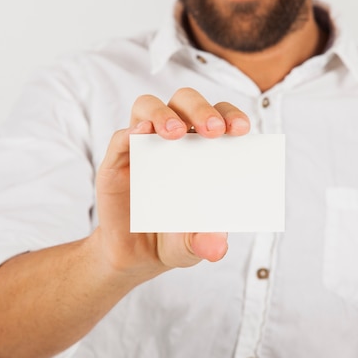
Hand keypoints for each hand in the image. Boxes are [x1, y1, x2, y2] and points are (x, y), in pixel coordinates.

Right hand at [92, 87, 250, 278]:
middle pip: (185, 102)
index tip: (240, 130)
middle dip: (200, 109)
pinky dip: (130, 133)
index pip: (219, 117)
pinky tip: (140, 137)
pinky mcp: (116, 160)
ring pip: (148, 106)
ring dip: (163, 114)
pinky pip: (120, 137)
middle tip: (212, 131)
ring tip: (174, 133)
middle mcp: (174, 139)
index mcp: (204, 148)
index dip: (230, 116)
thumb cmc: (176, 238)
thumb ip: (205, 242)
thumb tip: (217, 246)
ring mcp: (143, 146)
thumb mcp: (193, 245)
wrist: (136, 256)